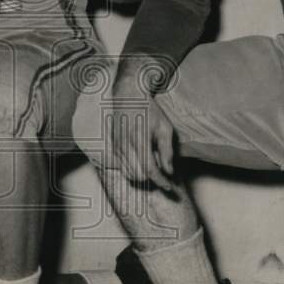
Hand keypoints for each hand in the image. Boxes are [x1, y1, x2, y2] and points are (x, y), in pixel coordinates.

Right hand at [103, 59, 175, 191]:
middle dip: (152, 180)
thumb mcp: (164, 127)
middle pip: (138, 175)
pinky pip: (122, 167)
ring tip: (153, 166)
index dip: (160, 181)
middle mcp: (125, 144)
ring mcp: (117, 146)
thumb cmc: (149, 110)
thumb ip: (167, 151)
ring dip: (142, 176)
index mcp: (139, 139)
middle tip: (164, 175)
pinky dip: (133, 171)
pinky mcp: (113, 146)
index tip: (169, 187)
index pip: (149, 169)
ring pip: (129, 173)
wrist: (128, 96)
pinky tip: (142, 162)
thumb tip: (169, 172)